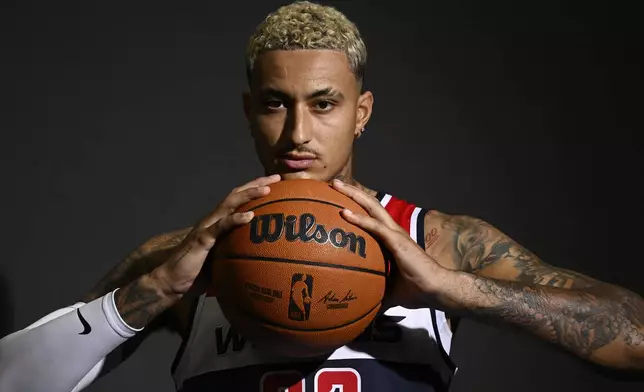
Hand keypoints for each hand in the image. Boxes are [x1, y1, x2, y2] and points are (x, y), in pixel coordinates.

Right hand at [154, 175, 280, 295]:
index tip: (277, 184)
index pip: (238, 200)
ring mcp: (206, 227)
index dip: (256, 189)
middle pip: (236, 194)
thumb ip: (239, 256)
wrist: (172, 282)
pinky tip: (249, 216)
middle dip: (257, 184)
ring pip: (229, 204)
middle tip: (278, 178)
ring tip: (266, 190)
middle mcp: (212, 220)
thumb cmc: (198, 274)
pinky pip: (220, 226)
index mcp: (218, 223)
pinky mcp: (201, 239)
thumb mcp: (224, 262)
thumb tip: (263, 263)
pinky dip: (235, 219)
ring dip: (248, 194)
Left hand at [331, 179, 444, 308]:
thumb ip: (375, 295)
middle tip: (334, 184)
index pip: (372, 216)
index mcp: (392, 239)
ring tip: (336, 186)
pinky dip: (359, 219)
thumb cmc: (417, 290)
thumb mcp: (389, 292)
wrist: (436, 290)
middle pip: (370, 204)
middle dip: (352, 192)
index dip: (357, 206)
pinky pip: (375, 226)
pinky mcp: (398, 241)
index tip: (339, 199)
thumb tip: (362, 308)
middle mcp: (393, 231)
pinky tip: (344, 213)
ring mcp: (396, 234)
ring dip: (353, 195)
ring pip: (372, 207)